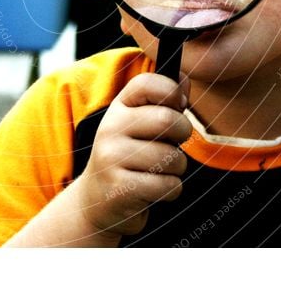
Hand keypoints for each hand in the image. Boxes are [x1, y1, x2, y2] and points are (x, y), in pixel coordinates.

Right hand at [75, 73, 191, 237]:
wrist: (96, 200)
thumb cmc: (129, 156)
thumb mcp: (140, 124)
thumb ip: (164, 101)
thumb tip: (184, 80)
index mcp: (118, 107)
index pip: (147, 83)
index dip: (171, 91)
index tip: (177, 106)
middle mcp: (110, 128)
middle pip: (166, 120)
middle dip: (183, 133)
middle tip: (175, 143)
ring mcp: (111, 158)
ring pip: (171, 158)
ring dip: (176, 168)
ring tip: (159, 170)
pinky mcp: (118, 188)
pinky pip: (168, 186)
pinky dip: (170, 190)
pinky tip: (154, 189)